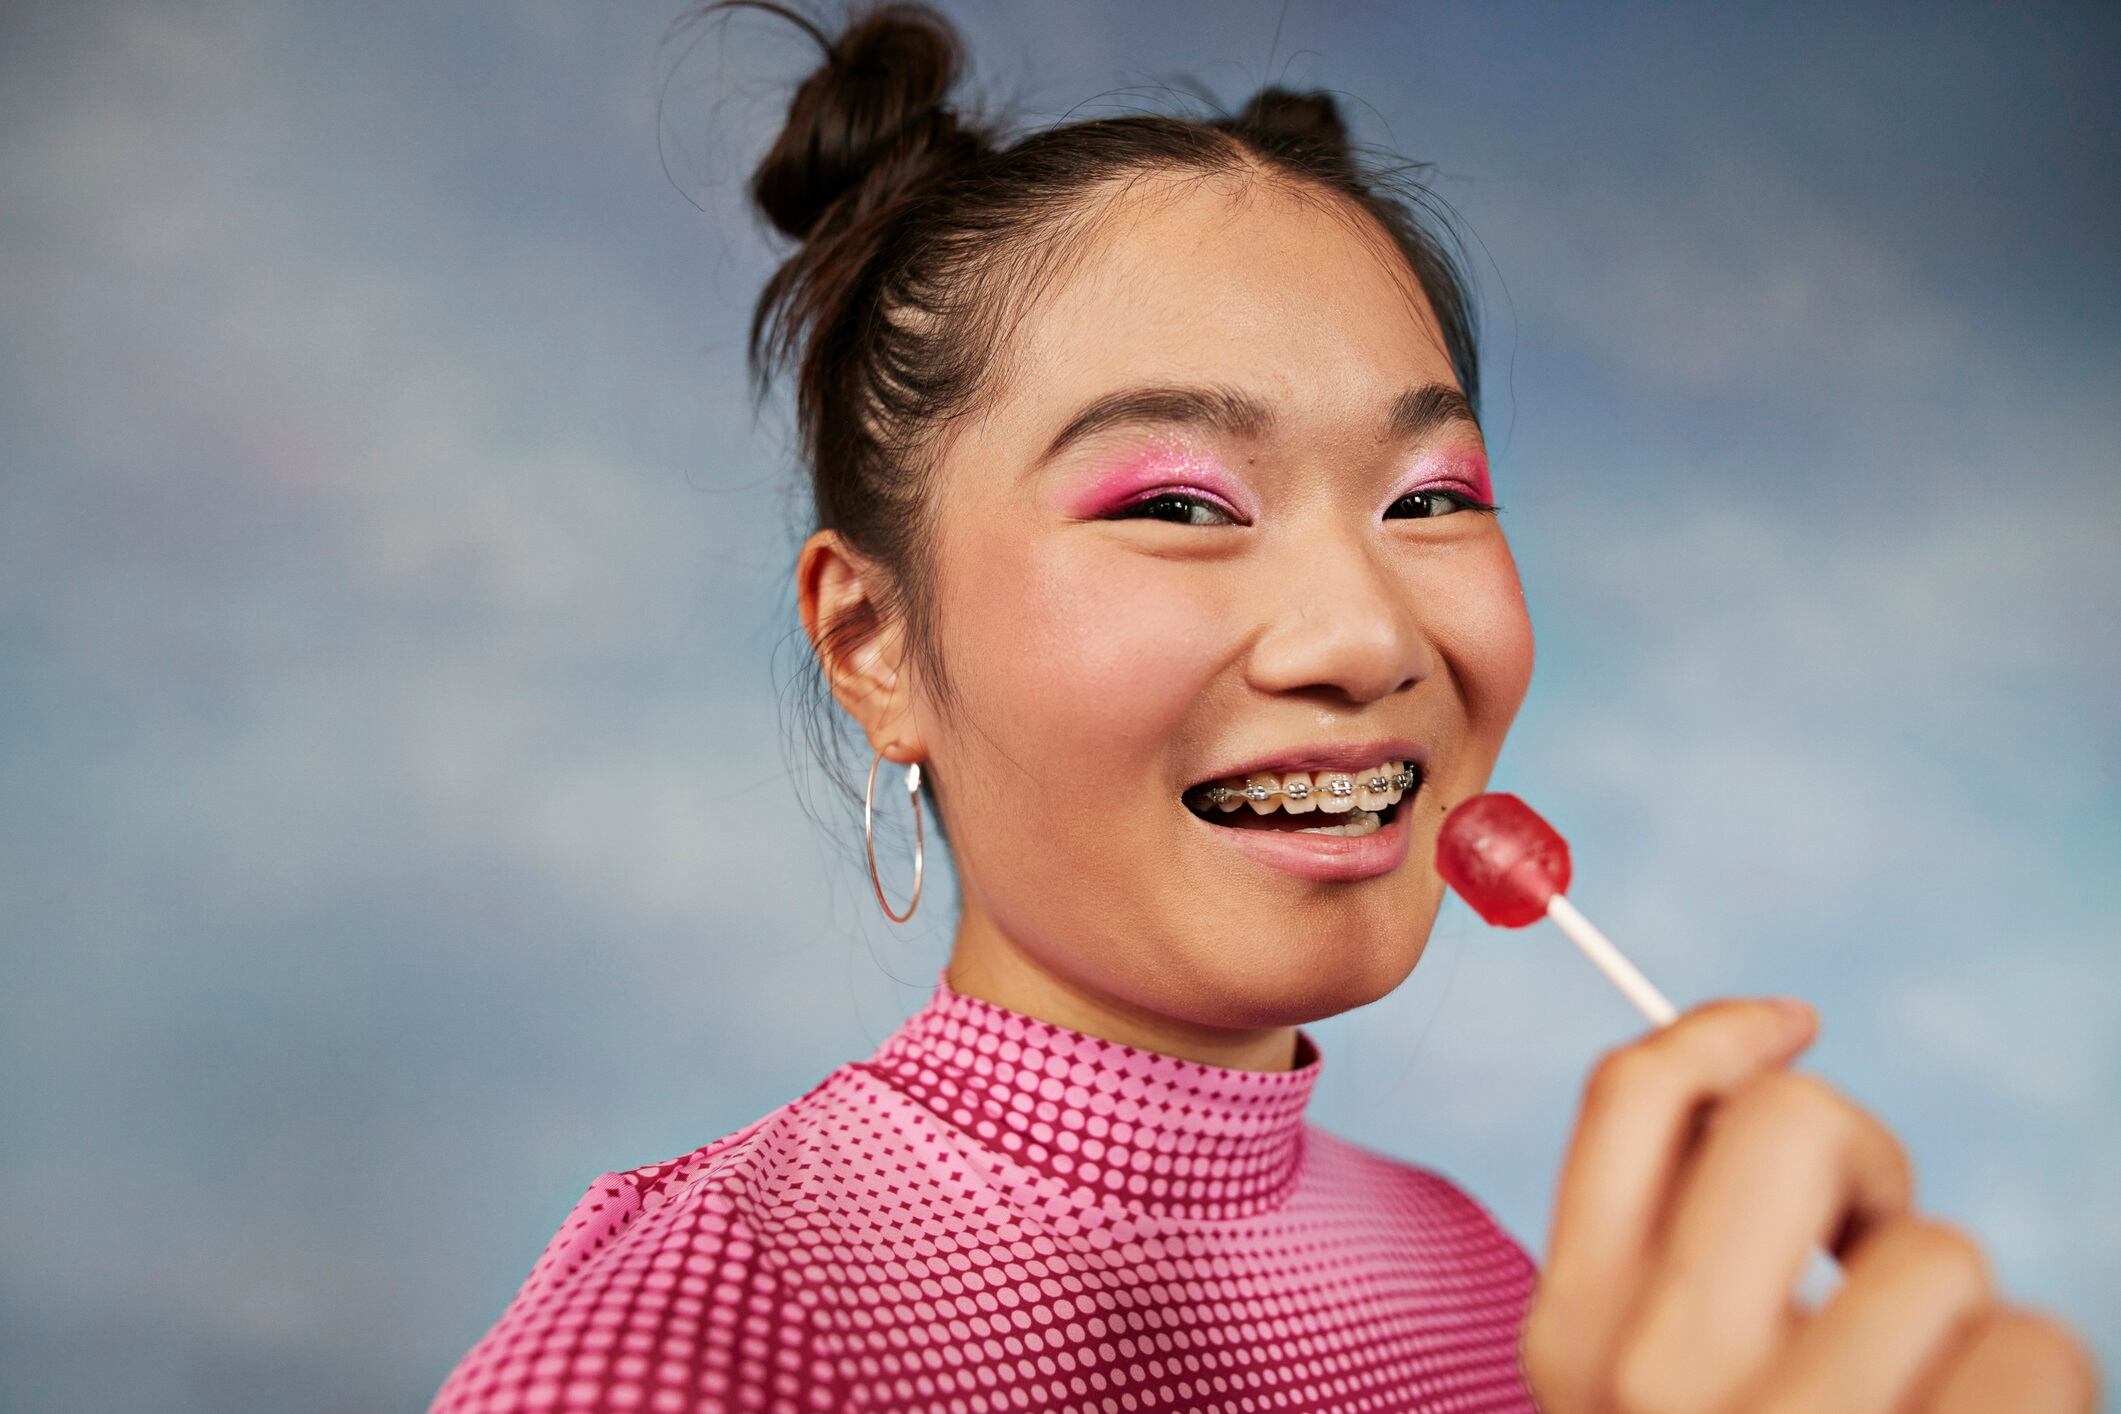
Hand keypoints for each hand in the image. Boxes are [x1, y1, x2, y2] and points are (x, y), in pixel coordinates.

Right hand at [1520, 997, 2102, 1411]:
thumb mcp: (1636, 1391)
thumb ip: (1666, 1268)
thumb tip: (1759, 1066)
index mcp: (1570, 1334)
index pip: (1629, 1097)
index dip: (1723, 1029)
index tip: (1793, 1021)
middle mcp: (1651, 1379)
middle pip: (1792, 1121)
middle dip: (1865, 1155)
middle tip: (1877, 1247)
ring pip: (1936, 1248)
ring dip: (1965, 1312)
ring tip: (1932, 1391)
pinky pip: (2035, 1346)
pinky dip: (2034, 1380)